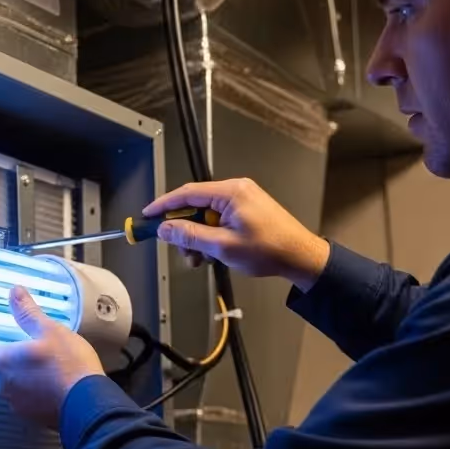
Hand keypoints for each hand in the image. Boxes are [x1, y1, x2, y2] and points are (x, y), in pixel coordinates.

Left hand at [0, 286, 104, 428]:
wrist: (88, 403)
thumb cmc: (68, 365)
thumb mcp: (49, 330)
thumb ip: (28, 312)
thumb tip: (15, 292)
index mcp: (2, 362)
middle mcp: (3, 385)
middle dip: (6, 359)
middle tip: (26, 349)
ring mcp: (15, 403)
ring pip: (9, 385)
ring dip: (20, 376)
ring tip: (43, 367)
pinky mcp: (30, 416)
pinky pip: (24, 400)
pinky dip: (32, 392)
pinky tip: (51, 384)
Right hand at [145, 178, 329, 291]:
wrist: (301, 257)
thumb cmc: (270, 249)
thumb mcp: (222, 246)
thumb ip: (190, 236)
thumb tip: (165, 228)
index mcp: (231, 192)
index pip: (187, 193)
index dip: (164, 205)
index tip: (148, 215)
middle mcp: (236, 190)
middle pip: (195, 205)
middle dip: (184, 230)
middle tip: (180, 250)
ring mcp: (242, 199)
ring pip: (206, 215)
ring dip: (198, 237)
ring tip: (201, 258)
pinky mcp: (247, 209)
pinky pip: (219, 219)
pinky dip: (211, 235)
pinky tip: (213, 253)